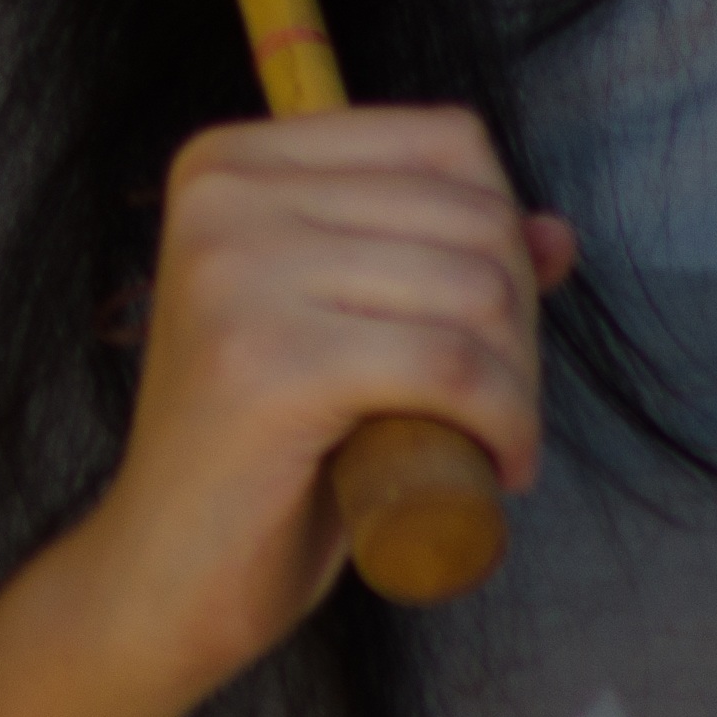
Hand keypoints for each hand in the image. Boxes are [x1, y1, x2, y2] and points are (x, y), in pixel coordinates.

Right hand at [0, 108, 569, 716]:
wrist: (160, 575)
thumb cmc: (262, 455)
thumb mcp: (349, 329)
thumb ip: (437, 264)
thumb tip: (556, 233)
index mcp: (232, 161)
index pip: (444, 141)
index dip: (503, 233)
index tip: (494, 327)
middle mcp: (225, 195)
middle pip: (470, 215)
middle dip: (522, 319)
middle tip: (500, 404)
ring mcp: (237, 273)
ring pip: (474, 290)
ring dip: (519, 381)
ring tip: (494, 439)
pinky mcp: (268, 362)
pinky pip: (451, 366)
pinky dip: (505, 422)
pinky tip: (499, 467)